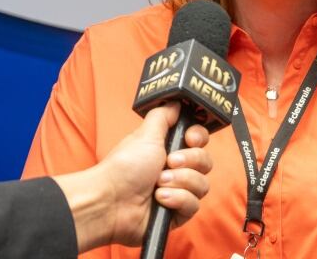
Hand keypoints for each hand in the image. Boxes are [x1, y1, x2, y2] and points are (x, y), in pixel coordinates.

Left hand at [54, 103, 211, 251]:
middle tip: (168, 163)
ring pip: (202, 184)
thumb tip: (177, 102)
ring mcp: (178, 192)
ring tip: (158, 184)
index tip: (189, 139)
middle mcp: (177, 170)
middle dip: (189, 161)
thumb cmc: (124, 167)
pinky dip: (177, 200)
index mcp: (170, 149)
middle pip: (206, 162)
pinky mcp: (177, 214)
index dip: (199, 138)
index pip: (200, 141)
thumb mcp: (145, 134)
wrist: (110, 201)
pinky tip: (160, 199)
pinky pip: (194, 205)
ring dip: (180, 181)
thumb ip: (164, 116)